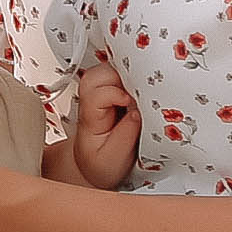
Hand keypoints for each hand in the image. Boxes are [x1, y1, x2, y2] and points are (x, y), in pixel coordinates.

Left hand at [69, 62, 140, 190]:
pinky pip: (122, 72)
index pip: (96, 93)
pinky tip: (142, 91)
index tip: (130, 104)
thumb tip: (138, 112)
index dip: (114, 93)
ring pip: (110, 67)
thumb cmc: (102, 162)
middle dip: (123, 77)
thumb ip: (126, 135)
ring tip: (141, 92)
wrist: (94, 164)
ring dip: (129, 75)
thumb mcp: (113, 158)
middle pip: (101, 72)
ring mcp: (102, 91)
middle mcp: (92, 99)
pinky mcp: (113, 89)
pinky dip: (134, 76)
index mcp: (90, 116)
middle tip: (140, 92)